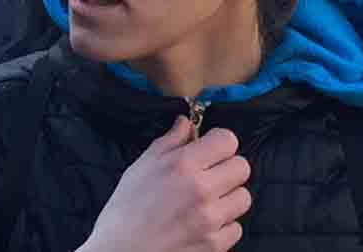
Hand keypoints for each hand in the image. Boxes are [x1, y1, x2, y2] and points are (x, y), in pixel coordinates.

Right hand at [82, 116, 252, 251]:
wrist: (120, 251)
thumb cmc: (127, 208)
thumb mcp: (142, 166)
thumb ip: (169, 141)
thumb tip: (185, 123)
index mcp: (183, 165)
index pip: (228, 140)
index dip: (220, 143)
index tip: (211, 149)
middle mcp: (201, 190)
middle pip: (242, 167)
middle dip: (227, 168)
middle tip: (211, 175)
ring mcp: (210, 219)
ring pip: (243, 198)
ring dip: (228, 198)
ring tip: (208, 202)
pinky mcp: (214, 244)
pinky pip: (236, 228)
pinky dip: (224, 226)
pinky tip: (205, 224)